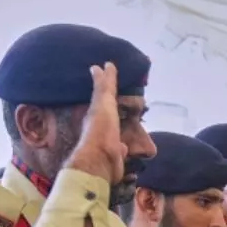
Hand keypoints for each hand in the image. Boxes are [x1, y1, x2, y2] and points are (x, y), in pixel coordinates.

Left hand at [66, 62, 126, 185]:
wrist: (101, 162)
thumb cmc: (101, 130)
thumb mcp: (104, 103)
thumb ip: (105, 87)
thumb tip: (104, 64)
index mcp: (96, 113)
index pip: (102, 97)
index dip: (107, 87)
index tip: (112, 78)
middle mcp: (99, 128)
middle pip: (109, 114)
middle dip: (115, 107)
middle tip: (126, 101)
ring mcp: (107, 143)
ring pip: (116, 131)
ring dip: (121, 127)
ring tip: (131, 122)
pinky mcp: (115, 157)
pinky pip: (122, 148)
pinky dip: (126, 145)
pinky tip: (129, 146)